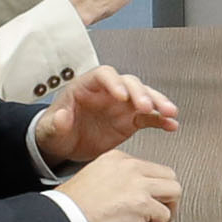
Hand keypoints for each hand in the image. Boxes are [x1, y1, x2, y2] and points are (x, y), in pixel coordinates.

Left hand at [35, 65, 179, 165]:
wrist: (64, 146)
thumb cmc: (55, 131)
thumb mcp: (50, 129)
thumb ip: (56, 123)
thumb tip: (62, 116)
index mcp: (86, 86)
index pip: (104, 75)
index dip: (114, 82)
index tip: (121, 95)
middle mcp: (108, 92)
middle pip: (129, 83)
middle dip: (140, 93)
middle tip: (147, 106)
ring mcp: (121, 106)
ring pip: (144, 97)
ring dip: (158, 103)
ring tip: (170, 112)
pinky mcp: (130, 121)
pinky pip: (149, 117)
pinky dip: (161, 120)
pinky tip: (171, 125)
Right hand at [59, 149, 181, 221]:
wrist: (64, 219)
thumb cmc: (72, 206)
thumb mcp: (94, 178)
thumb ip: (116, 180)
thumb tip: (132, 195)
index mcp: (117, 159)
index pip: (150, 168)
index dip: (149, 189)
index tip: (139, 202)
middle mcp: (130, 168)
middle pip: (169, 176)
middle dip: (165, 197)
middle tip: (153, 212)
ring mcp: (138, 185)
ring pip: (174, 191)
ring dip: (166, 210)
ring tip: (150, 221)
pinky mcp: (142, 205)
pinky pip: (165, 215)